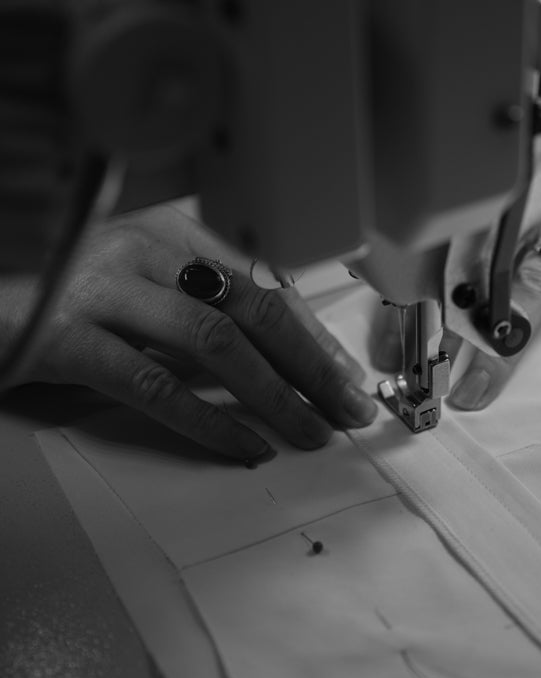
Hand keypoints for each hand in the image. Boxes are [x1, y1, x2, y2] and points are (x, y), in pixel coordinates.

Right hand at [4, 204, 377, 460]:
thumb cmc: (56, 297)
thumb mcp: (137, 291)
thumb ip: (195, 312)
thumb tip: (272, 358)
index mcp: (166, 231)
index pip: (261, 281)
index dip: (311, 331)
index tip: (343, 371)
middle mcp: (141, 249)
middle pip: (252, 308)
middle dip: (311, 364)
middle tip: (348, 406)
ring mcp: (103, 289)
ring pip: (215, 343)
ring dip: (275, 394)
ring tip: (310, 431)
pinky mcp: (66, 338)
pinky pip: (155, 385)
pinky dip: (208, 420)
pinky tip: (243, 446)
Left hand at [373, 131, 540, 409]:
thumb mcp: (530, 197)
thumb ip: (491, 235)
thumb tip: (431, 298)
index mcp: (515, 182)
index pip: (460, 239)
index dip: (427, 291)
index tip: (403, 337)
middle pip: (492, 265)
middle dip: (458, 325)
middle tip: (434, 373)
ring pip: (538, 286)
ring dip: (504, 346)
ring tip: (478, 387)